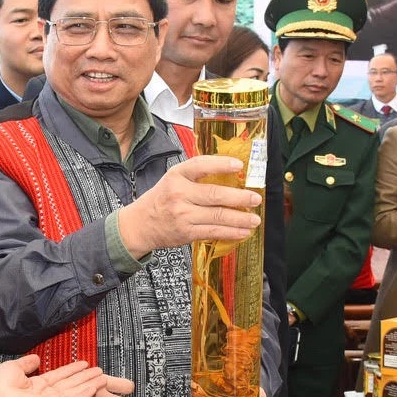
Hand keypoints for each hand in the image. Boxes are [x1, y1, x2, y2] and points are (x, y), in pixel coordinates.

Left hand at [0, 356, 104, 396]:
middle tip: (100, 371)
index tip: (84, 364)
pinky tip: (95, 388)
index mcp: (35, 385)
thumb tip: (37, 359)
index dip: (72, 370)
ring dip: (89, 384)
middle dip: (85, 377)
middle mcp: (45, 394)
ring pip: (75, 392)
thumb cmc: (0, 385)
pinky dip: (84, 394)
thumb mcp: (14, 367)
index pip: (58, 376)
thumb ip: (27, 363)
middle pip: (70, 384)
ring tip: (103, 377)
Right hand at [115, 156, 260, 257]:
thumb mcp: (173, 179)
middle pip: (215, 194)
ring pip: (218, 216)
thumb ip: (196, 175)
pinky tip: (243, 232)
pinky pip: (214, 231)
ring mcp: (183, 214)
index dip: (221, 164)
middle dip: (240, 198)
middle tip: (256, 199)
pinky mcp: (186, 232)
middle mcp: (179, 193)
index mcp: (177, 175)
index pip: (201, 165)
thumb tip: (231, 173)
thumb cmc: (161, 199)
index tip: (239, 165)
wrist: (140, 224)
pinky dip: (231, 232)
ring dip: (240, 218)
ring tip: (255, 219)